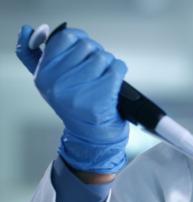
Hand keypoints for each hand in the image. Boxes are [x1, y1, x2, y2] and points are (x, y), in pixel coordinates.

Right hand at [16, 25, 128, 173]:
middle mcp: (59, 83)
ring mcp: (80, 90)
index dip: (79, 38)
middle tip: (95, 69)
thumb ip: (34, 55)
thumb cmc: (73, 104)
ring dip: (108, 64)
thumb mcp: (49, 81)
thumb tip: (28, 30)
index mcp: (44, 75)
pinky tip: (113, 82)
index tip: (83, 48)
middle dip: (95, 53)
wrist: (91, 134)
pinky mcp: (101, 97)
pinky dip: (119, 71)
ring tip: (103, 78)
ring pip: (103, 56)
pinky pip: (117, 67)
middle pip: (87, 46)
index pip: (64, 38)